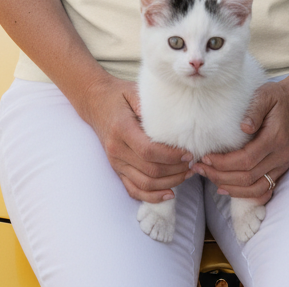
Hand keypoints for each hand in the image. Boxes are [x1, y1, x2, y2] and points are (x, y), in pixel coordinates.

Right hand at [84, 76, 192, 203]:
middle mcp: (117, 150)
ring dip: (169, 183)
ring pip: (144, 183)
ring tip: (187, 174)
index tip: (188, 153)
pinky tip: (169, 193)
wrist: (95, 102)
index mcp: (121, 130)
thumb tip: (168, 119)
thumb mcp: (132, 92)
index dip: (170, 156)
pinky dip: (152, 196)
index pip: (148, 151)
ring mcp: (116, 162)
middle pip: (149, 170)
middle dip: (175, 170)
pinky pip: (134, 189)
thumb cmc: (118, 96)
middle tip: (193, 163)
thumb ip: (148, 105)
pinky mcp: (117, 169)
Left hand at [195, 81, 288, 203]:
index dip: (223, 163)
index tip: (205, 158)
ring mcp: (282, 165)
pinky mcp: (281, 169)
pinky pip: (264, 190)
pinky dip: (246, 194)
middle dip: (220, 176)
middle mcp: (280, 156)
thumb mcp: (266, 95)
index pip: (246, 159)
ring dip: (230, 188)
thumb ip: (255, 110)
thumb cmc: (279, 98)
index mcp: (275, 138)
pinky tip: (228, 188)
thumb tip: (243, 127)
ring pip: (255, 189)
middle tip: (199, 169)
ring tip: (209, 178)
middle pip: (247, 177)